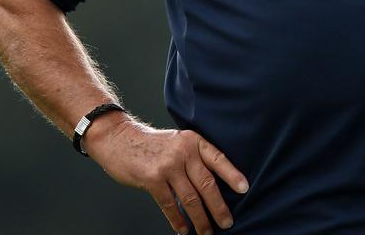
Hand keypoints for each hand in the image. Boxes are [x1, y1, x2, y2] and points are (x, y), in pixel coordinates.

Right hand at [85, 114, 248, 234]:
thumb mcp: (179, 141)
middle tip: (227, 222)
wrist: (119, 139)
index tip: (244, 189)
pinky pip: (169, 205)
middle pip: (207, 184)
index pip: (218, 160)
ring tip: (207, 232)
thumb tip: (213, 185)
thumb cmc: (152, 144)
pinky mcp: (152, 179)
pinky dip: (177, 220)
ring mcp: (168, 166)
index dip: (232, 175)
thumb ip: (194, 158)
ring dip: (200, 219)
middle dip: (218, 207)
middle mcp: (184, 152)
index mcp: (194, 141)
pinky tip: (183, 229)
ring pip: (190, 198)